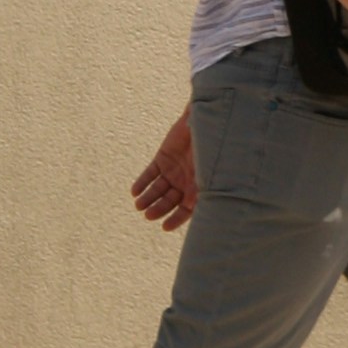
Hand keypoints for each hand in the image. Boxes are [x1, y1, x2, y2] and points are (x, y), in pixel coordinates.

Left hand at [131, 112, 197, 229]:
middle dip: (158, 209)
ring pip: (157, 189)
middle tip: (148, 215)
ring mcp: (174, 170)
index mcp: (199, 188)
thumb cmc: (213, 148)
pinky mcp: (163, 158)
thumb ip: (200, 188)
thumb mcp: (208, 171)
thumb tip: (191, 207)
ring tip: (139, 205)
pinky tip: (135, 191)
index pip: (186, 210)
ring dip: (148, 198)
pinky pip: (150, 173)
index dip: (176, 219)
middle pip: (169, 201)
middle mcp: (185, 182)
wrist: (207, 121)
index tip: (164, 227)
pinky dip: (142, 182)